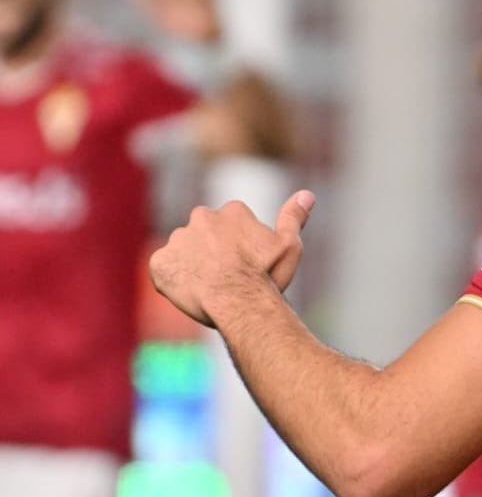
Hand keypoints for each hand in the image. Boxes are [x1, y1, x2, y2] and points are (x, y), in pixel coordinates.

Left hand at [150, 190, 314, 326]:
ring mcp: (178, 239)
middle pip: (205, 233)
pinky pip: (163, 269)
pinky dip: (173, 279)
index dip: (241, 246)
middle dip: (213, 250)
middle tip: (227, 275)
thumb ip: (294, 217)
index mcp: (232, 211)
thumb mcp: (289, 245)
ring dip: (193, 264)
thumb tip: (307, 194)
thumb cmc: (266, 276)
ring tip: (210, 288)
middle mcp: (201, 217)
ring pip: (184, 251)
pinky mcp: (159, 262)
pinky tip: (191, 292)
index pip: (233, 224)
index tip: (248, 264)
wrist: (237, 302)